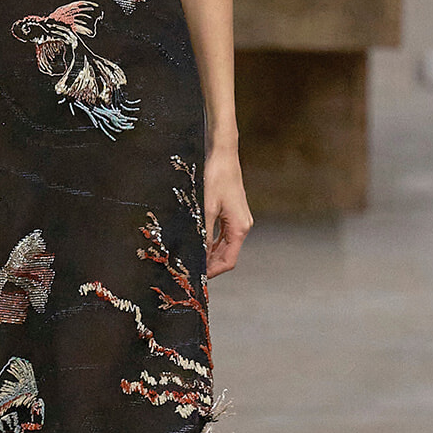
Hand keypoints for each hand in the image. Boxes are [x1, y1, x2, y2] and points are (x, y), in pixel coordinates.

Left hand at [203, 145, 252, 278]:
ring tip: (192, 260)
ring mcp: (238, 220)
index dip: (213, 271)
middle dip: (210, 265)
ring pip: (224, 246)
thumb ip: (203, 233)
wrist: (223, 155)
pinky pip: (222, 235)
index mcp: (239, 228)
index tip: (197, 277)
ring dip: (209, 255)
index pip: (229, 261)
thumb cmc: (216, 178)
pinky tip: (198, 244)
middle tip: (191, 270)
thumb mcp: (206, 208)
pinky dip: (211, 243)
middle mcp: (242, 226)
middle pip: (227, 255)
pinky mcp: (232, 213)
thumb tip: (197, 254)